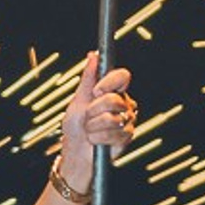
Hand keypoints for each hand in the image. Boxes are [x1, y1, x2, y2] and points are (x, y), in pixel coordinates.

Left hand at [58, 53, 136, 192]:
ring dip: (92, 126)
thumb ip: (88, 78)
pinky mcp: (127, 136)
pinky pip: (112, 134)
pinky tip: (95, 139)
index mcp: (114, 92)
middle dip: (92, 111)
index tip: (95, 91)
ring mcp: (128, 120)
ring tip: (90, 129)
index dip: (109, 82)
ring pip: (111, 118)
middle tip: (87, 117)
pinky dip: (97, 138)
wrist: (75, 149)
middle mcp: (125, 104)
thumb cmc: (76, 124)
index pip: (123, 76)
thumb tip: (93, 55)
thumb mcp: (78, 99)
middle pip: (113, 99)